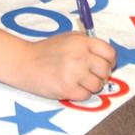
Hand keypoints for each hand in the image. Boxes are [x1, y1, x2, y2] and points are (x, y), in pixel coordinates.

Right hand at [0, 25, 116, 99]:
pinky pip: (86, 96)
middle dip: (101, 75)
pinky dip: (80, 93)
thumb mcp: (68, 38)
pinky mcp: (67, 89)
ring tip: (78, 80)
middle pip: (105, 71)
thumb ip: (88, 45)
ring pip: (97, 85)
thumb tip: (107, 57)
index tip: (104, 64)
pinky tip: (70, 86)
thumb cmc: (47, 51)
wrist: (24, 62)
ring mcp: (73, 73)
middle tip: (91, 75)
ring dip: (90, 85)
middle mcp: (80, 56)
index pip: (110, 53)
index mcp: (82, 41)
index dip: (110, 61)